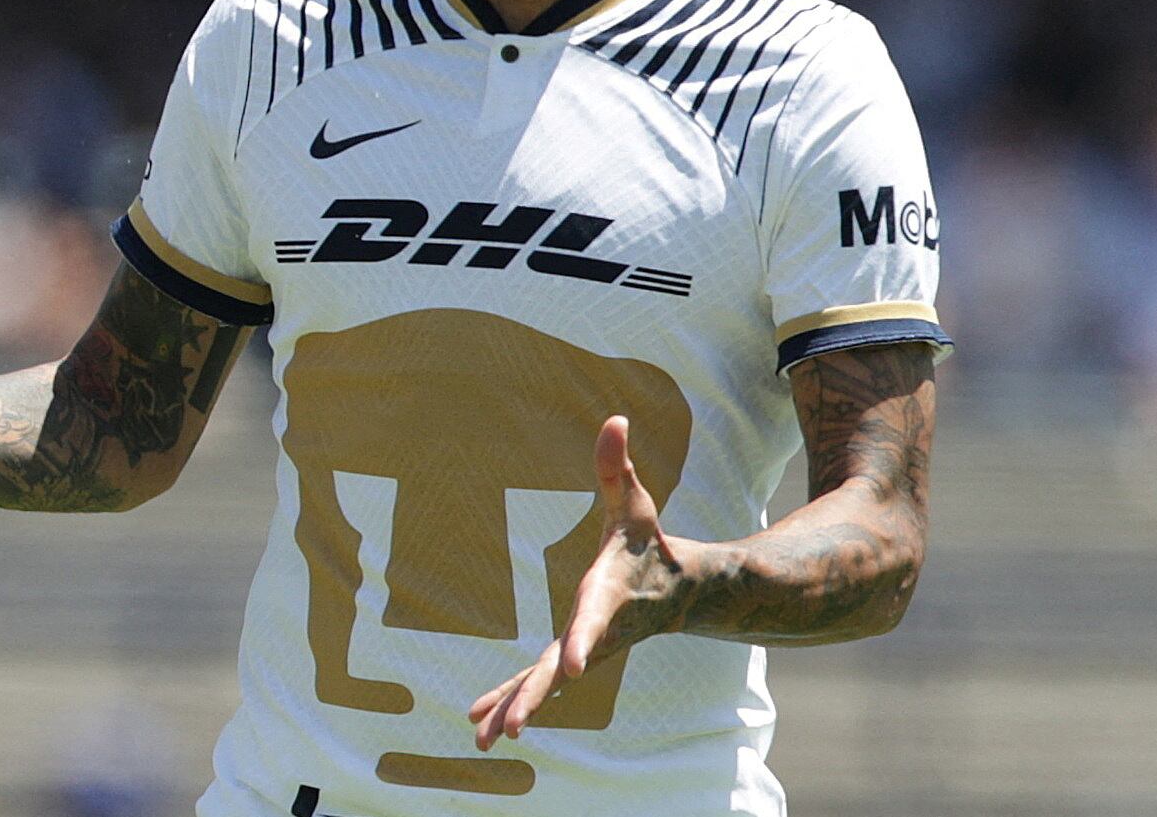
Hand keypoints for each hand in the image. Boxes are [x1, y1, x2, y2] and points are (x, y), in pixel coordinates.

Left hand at [469, 415, 692, 749]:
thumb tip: (614, 416)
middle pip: (560, 668)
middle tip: (512, 727)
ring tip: (479, 739)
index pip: (593, 620)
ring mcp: (583, 648)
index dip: (584, 640)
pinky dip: (511, 699)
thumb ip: (617, 464)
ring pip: (543, 684)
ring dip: (512, 708)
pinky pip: (536, 681)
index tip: (575, 667)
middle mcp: (594, 630)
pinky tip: (481, 723)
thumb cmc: (649, 542)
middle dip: (534, 696)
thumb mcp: (634, 500)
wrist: (677, 590)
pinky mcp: (572, 654)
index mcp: (607, 595)